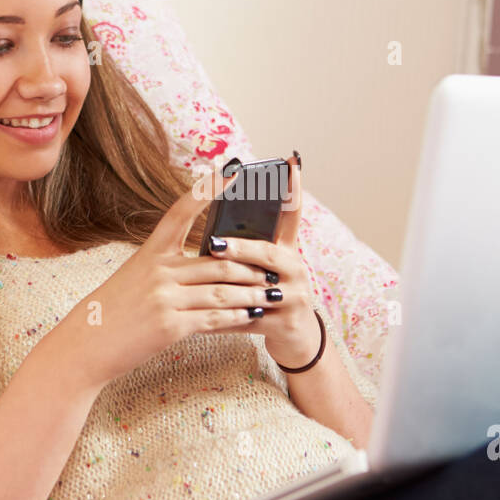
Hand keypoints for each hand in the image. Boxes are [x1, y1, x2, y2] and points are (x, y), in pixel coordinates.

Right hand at [58, 167, 280, 389]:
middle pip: (219, 261)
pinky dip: (238, 317)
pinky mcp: (171, 326)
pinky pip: (215, 318)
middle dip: (252, 267)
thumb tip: (208, 264)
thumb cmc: (112, 312)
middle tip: (274, 268)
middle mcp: (159, 270)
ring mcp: (165, 298)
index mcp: (150, 253)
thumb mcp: (135, 278)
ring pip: (223, 291)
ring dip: (253, 294)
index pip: (181, 211)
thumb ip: (168, 269)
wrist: (86, 346)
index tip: (232, 171)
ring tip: (272, 295)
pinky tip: (252, 317)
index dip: (208, 189)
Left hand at [206, 153, 319, 369]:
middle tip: (214, 243)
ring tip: (203, 282)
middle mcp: (295, 268)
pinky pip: (249, 320)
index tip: (291, 161)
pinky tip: (203, 321)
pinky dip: (226, 321)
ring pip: (258, 288)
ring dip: (229, 286)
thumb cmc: (270, 296)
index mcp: (287, 250)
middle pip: (269, 253)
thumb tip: (216, 224)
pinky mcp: (286, 323)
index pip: (292, 213)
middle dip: (241, 248)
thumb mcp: (267, 268)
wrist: (295, 339)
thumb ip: (250, 245)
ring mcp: (294, 296)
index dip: (293, 189)